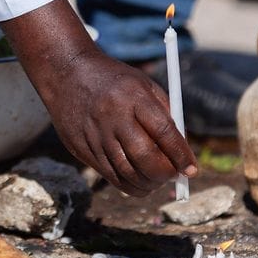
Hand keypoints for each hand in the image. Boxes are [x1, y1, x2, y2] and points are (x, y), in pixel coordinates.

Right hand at [0, 0, 197, 195]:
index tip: (191, 168)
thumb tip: (182, 152)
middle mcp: (113, 116)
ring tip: (158, 180)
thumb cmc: (114, 80)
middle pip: (144, 156)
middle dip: (165, 173)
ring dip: (148, 183)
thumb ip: (164, 115)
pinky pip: (110, 176)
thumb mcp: (143, 85)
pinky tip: (140, 181)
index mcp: (133, 96)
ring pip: (127, 172)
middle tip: (174, 175)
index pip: (163, 132)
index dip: (180, 154)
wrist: (66, 73)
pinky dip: (129, 184)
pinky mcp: (81, 148)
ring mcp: (95, 134)